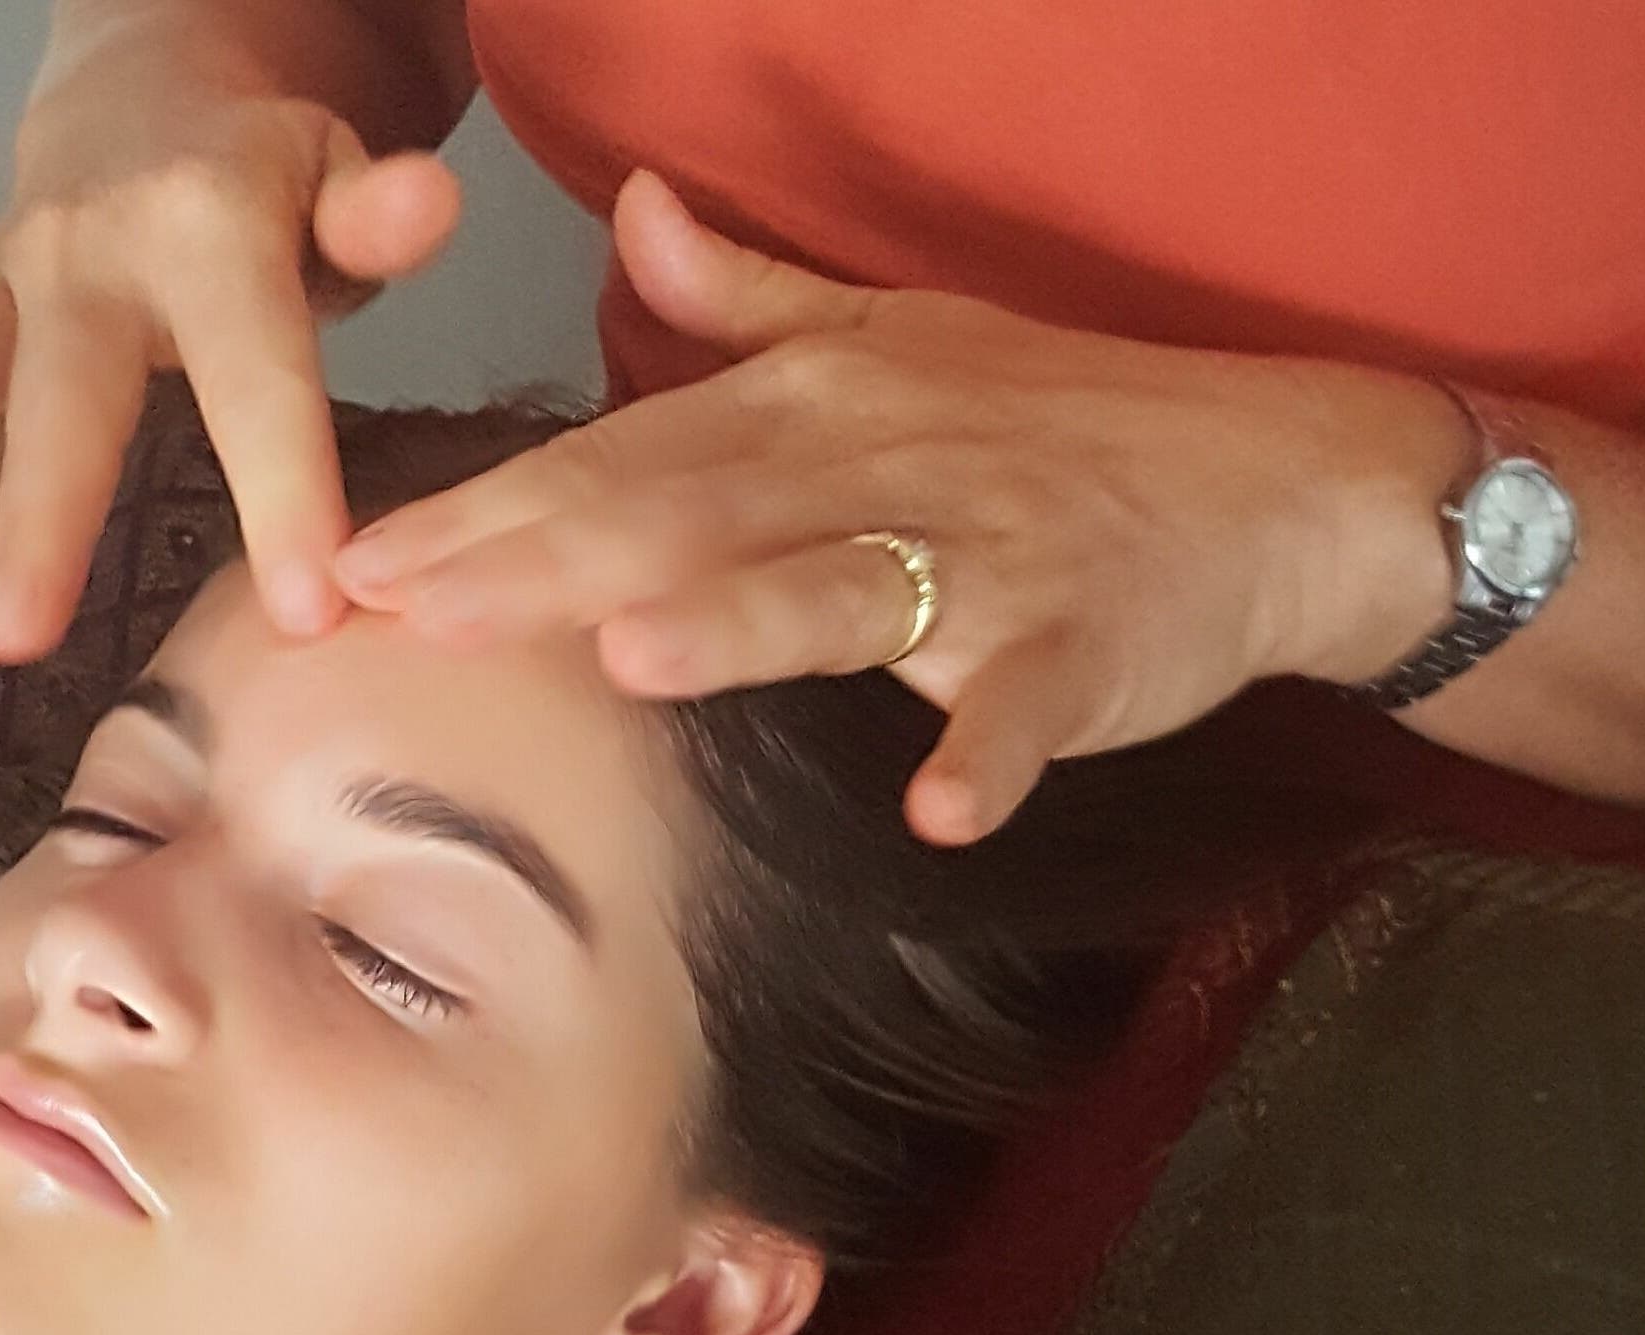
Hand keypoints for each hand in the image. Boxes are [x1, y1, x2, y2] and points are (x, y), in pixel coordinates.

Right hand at [0, 61, 462, 662]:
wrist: (155, 86)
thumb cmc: (270, 173)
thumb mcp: (340, 174)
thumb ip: (377, 214)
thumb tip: (431, 207)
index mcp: (207, 231)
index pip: (258, 372)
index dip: (285, 487)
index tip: (311, 612)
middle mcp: (85, 256)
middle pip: (65, 396)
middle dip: (41, 516)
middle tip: (15, 637)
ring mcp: (0, 282)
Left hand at [332, 173, 1467, 844]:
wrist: (1281, 475)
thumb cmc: (1067, 419)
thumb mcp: (896, 336)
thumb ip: (744, 298)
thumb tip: (628, 215)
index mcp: (810, 407)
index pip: (619, 459)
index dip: (489, 510)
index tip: (363, 564)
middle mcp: (876, 465)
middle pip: (688, 517)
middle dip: (544, 563)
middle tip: (413, 610)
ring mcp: (986, 554)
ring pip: (843, 586)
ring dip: (745, 622)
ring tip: (634, 658)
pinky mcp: (1087, 641)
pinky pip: (1031, 704)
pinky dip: (993, 752)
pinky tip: (941, 810)